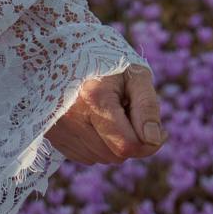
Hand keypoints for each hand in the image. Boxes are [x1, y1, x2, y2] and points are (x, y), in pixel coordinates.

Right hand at [47, 62, 164, 165]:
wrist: (66, 55)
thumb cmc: (108, 64)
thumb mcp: (136, 76)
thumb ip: (148, 107)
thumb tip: (153, 140)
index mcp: (95, 98)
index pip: (127, 145)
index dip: (149, 142)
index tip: (159, 129)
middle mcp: (72, 118)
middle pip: (116, 155)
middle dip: (131, 139)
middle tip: (128, 112)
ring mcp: (60, 130)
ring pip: (102, 158)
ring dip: (114, 143)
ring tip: (109, 114)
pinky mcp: (54, 138)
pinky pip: (87, 156)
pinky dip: (98, 145)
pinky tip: (95, 122)